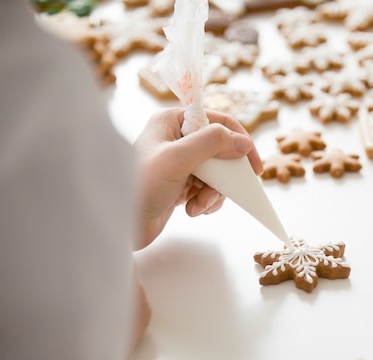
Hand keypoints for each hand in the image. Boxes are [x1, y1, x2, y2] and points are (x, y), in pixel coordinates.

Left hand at [133, 108, 262, 249]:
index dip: (240, 142)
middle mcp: (176, 138)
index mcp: (172, 121)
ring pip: (217, 173)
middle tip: (224, 192)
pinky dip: (206, 201)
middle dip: (223, 176)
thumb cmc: (139, 187)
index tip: (254, 167)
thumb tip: (243, 142)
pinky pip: (208, 188)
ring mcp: (179, 162)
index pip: (219, 122)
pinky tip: (192, 209)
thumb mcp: (176, 159)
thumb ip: (211, 144)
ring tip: (198, 205)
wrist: (118, 225)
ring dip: (214, 193)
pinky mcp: (179, 184)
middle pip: (221, 150)